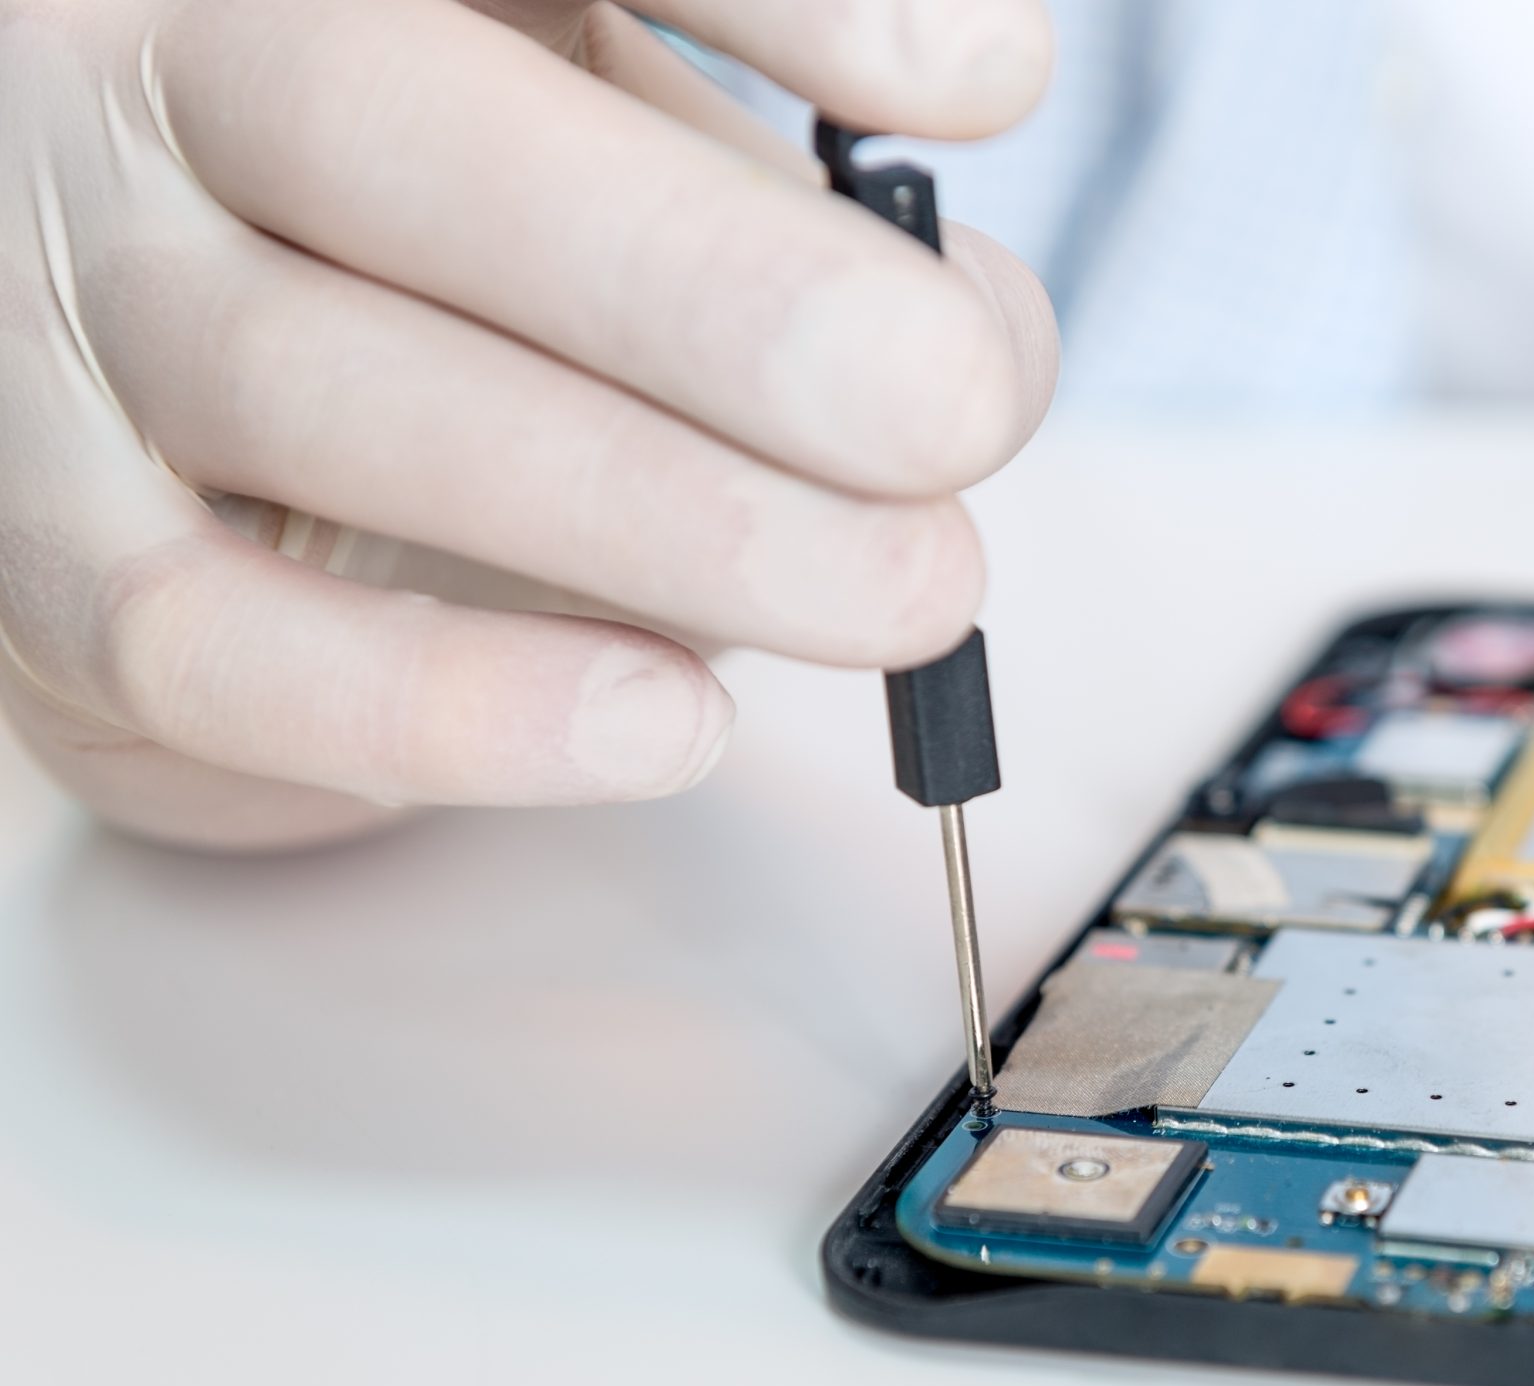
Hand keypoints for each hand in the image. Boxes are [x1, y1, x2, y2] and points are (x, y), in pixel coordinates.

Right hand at [0, 0, 1056, 847]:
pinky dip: (463, 701)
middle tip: (953, 408)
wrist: (122, 401)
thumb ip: (764, 193)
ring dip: (665, 515)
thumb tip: (983, 326)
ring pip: (330, 392)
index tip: (987, 85)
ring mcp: (58, 304)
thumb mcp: (595, 132)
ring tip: (905, 589)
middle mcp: (130, 69)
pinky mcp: (33, 547)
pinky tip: (672, 717)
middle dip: (722, 292)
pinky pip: (218, 642)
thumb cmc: (416, 240)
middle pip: (397, 136)